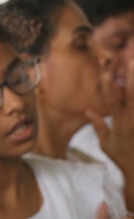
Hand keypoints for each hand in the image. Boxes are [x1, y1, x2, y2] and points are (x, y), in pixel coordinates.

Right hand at [86, 61, 133, 175]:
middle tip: (131, 61)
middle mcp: (130, 122)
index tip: (106, 72)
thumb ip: (98, 125)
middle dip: (131, 79)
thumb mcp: (106, 144)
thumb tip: (88, 110)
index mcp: (118, 125)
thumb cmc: (122, 157)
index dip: (107, 87)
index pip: (111, 102)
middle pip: (131, 96)